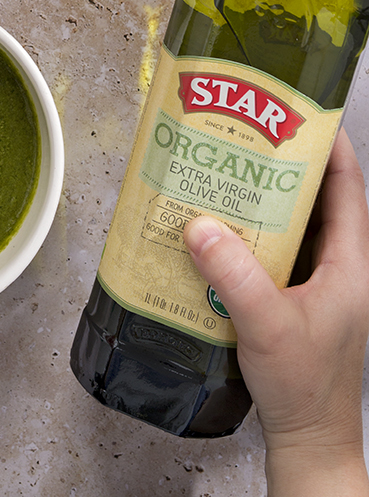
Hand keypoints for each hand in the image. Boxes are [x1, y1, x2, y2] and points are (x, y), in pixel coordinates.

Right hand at [184, 129, 368, 496]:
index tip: (301, 113)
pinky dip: (250, 235)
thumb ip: (234, 274)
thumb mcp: (268, 325)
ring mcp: (319, 287)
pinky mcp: (296, 301)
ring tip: (226, 176)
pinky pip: (275, 253)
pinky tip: (218, 232)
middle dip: (284, 166)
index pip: (348, 189)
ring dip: (264, 201)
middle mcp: (339, 270)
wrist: (307, 440)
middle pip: (317, 200)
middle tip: (247, 137)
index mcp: (352, 266)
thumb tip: (201, 225)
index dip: (329, 147)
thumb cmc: (305, 391)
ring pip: (294, 226)